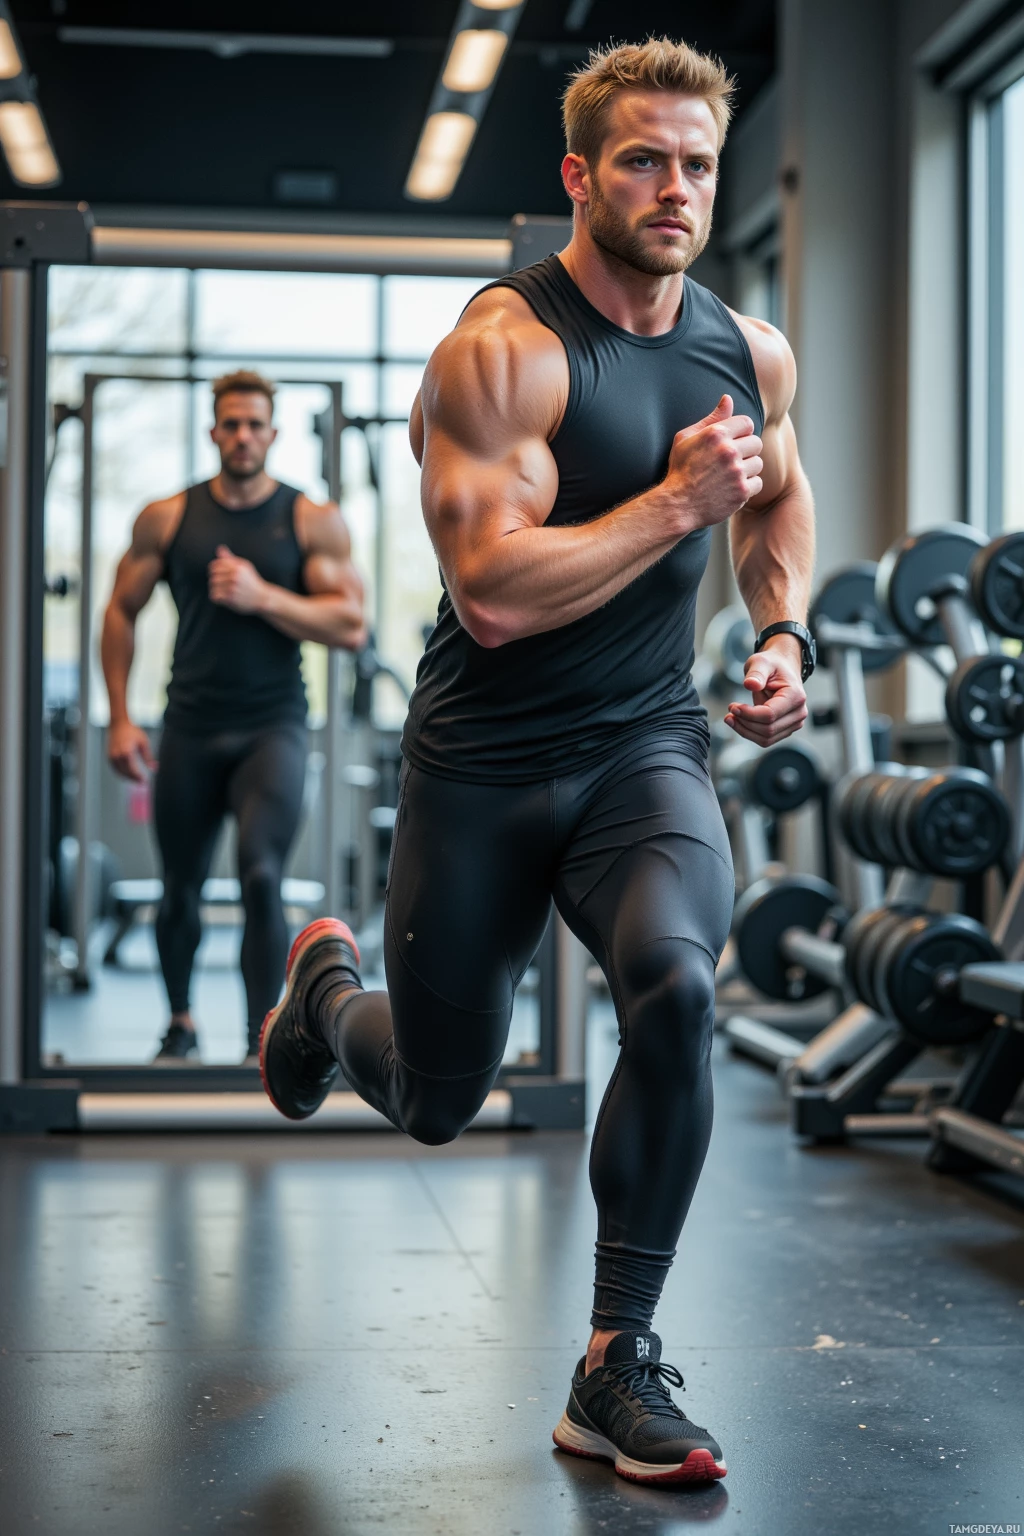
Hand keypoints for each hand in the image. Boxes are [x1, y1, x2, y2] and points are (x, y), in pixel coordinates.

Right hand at [108, 720, 155, 782]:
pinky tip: (128, 774)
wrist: (119, 724)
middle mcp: (117, 755)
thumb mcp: (143, 743)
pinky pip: (115, 768)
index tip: (144, 781)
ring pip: (119, 772)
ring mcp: (112, 756)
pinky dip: (121, 773)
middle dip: (133, 779)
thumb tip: (154, 768)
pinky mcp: (109, 756)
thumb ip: (148, 757)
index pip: (133, 769)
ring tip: (136, 779)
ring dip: (127, 777)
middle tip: (141, 782)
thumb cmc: (132, 731)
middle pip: (125, 772)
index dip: (138, 777)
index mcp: (127, 752)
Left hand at [208, 545, 266, 613]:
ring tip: (222, 590)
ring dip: (215, 588)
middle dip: (215, 579)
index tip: (217, 573)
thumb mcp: (244, 566)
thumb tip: (220, 548)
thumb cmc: (252, 581)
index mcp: (237, 567)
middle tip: (220, 583)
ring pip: (213, 586)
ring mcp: (232, 587)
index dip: (214, 568)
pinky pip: (215, 596)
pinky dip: (217, 597)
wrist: (261, 597)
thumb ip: (230, 558)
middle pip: (213, 575)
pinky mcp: (231, 598)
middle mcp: (235, 576)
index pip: (216, 564)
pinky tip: (223, 597)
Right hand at [665, 395, 762, 533]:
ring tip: (731, 476)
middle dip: (746, 451)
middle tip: (732, 461)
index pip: (747, 423)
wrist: (677, 505)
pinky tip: (732, 489)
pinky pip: (758, 483)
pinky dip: (748, 487)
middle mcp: (728, 451)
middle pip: (756, 443)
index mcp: (716, 434)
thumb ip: (711, 418)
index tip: (733, 443)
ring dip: (747, 469)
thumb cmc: (680, 470)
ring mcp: (736, 472)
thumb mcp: (686, 438)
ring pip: (758, 464)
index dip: (742, 432)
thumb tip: (728, 398)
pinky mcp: (742, 491)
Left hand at [725, 637, 807, 746]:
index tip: (733, 707)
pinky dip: (749, 733)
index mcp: (796, 696)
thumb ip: (756, 673)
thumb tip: (749, 684)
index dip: (748, 714)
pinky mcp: (785, 729)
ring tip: (731, 718)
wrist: (782, 669)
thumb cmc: (772, 665)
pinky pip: (765, 739)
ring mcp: (794, 723)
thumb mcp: (761, 662)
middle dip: (744, 723)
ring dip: (745, 731)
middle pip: (768, 730)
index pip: (770, 715)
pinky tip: (739, 722)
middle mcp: (799, 713)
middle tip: (730, 712)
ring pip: (766, 738)